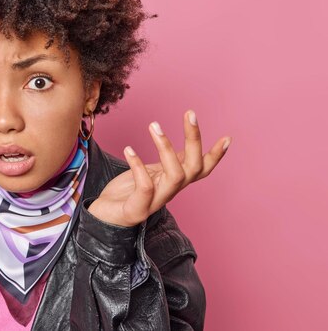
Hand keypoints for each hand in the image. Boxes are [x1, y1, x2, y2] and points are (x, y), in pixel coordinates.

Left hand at [88, 109, 230, 226]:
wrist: (103, 217)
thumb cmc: (126, 193)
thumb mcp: (151, 173)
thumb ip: (167, 164)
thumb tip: (182, 148)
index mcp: (173, 182)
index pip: (202, 169)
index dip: (216, 156)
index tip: (227, 137)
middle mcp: (169, 192)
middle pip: (194, 167)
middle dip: (195, 139)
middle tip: (190, 112)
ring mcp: (155, 202)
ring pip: (175, 176)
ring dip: (166, 147)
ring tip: (154, 125)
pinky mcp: (137, 210)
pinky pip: (145, 187)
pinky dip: (138, 166)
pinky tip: (128, 149)